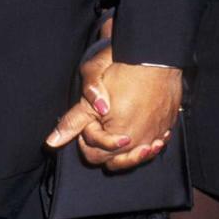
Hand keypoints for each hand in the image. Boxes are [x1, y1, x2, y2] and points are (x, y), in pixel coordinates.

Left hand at [46, 59, 179, 172]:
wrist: (155, 57)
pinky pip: (156, 143)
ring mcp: (155, 136)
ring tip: (124, 136)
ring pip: (138, 156)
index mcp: (115, 138)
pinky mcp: (167, 126)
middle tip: (104, 126)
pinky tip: (142, 130)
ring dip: (129, 151)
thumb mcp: (90, 94)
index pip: (94, 154)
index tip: (90, 120)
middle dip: (106, 148)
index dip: (87, 138)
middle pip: (116, 161)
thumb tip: (51, 143)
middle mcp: (137, 143)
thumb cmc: (122, 72)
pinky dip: (148, 141)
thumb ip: (73, 122)